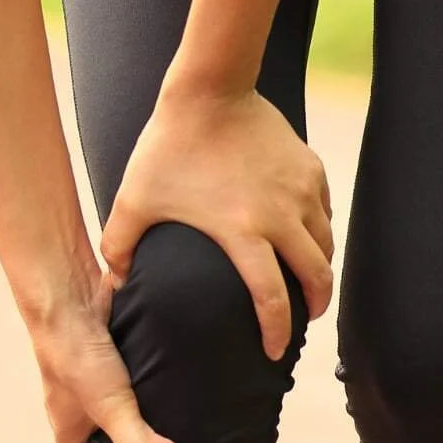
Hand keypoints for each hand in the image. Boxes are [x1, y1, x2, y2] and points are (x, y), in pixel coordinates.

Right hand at [30, 271, 188, 442]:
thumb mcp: (111, 407)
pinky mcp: (108, 351)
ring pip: (119, 402)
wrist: (66, 293)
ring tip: (182, 418)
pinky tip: (176, 381)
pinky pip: (131, 372)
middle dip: (132, 442)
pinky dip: (149, 377)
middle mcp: (75, 401)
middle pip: (104, 433)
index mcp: (66, 424)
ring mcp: (89, 375)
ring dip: (144, 407)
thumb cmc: (78, 355)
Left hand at [100, 85, 334, 359]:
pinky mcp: (311, 170)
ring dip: (320, 269)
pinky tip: (306, 233)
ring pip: (327, 246)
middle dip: (316, 306)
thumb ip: (119, 246)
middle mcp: (282, 217)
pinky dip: (320, 230)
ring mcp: (303, 192)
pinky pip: (325, 211)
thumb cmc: (168, 146)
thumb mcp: (134, 198)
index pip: (272, 299)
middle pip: (317, 278)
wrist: (210, 89)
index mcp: (243, 233)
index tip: (275, 353)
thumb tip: (116, 282)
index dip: (277, 332)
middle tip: (306, 318)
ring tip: (309, 279)